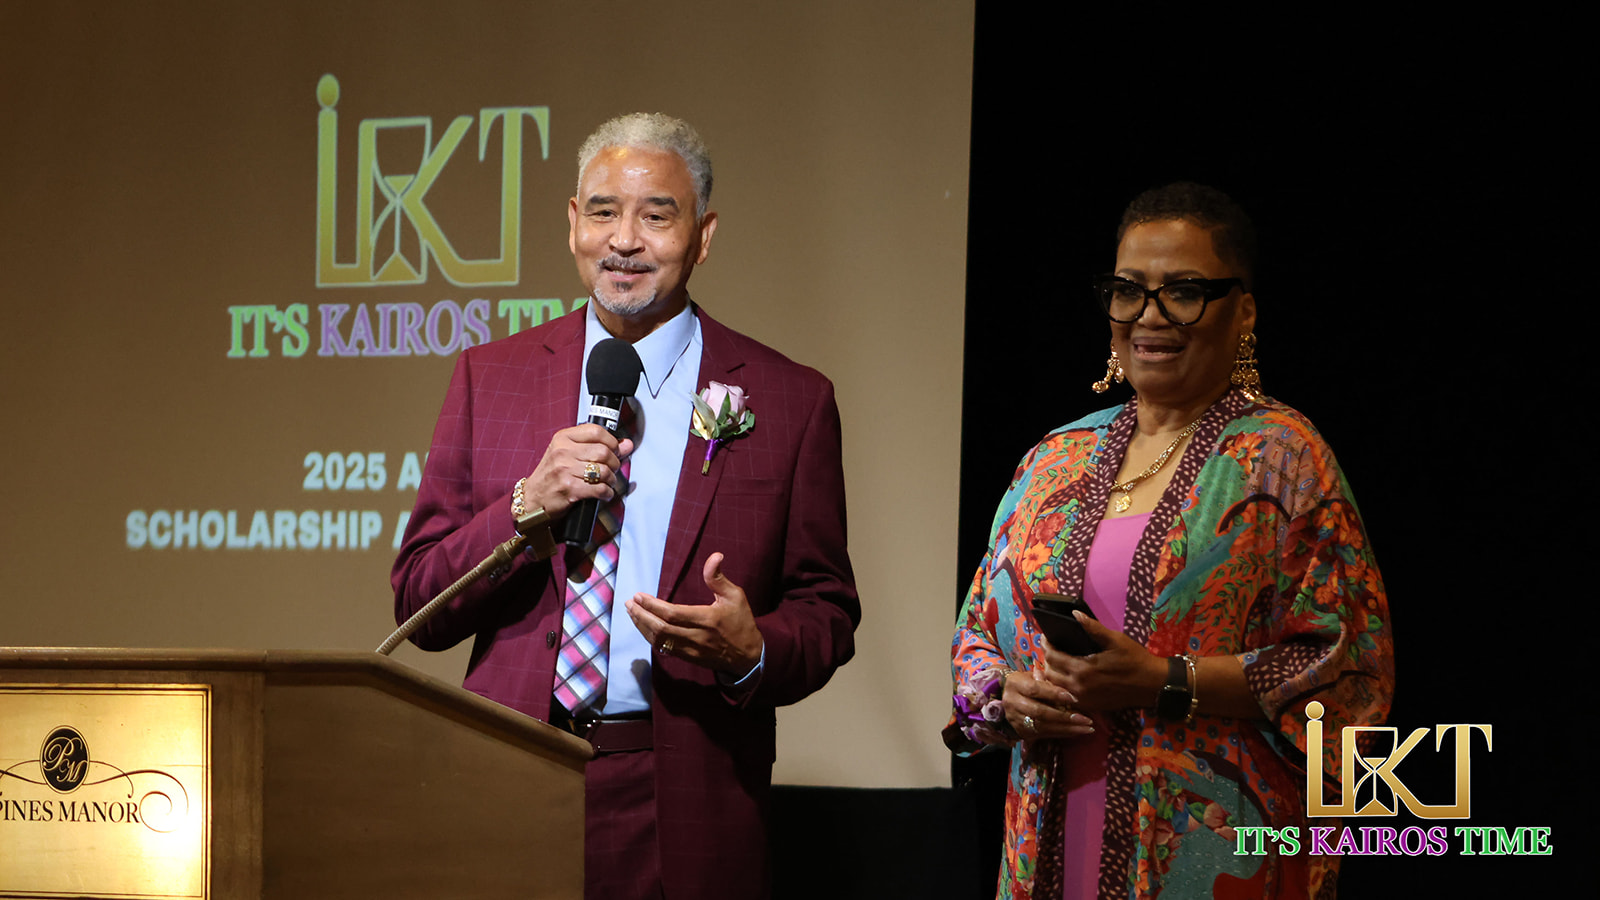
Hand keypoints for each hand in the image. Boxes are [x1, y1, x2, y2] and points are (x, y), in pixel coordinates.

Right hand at [521, 424, 633, 519]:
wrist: (533, 499)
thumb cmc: (552, 475)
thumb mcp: (569, 454)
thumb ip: (597, 446)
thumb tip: (628, 444)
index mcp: (563, 438)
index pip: (596, 431)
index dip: (612, 441)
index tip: (614, 450)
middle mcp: (562, 451)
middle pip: (603, 451)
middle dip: (614, 463)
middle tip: (612, 469)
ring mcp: (565, 470)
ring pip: (603, 471)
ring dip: (611, 479)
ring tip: (608, 482)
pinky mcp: (569, 488)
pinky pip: (599, 489)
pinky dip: (607, 493)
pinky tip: (604, 493)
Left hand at [625, 552, 763, 674]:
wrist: (748, 656)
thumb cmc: (741, 622)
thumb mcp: (735, 596)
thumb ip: (719, 578)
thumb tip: (715, 556)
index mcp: (707, 619)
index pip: (673, 614)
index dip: (652, 606)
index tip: (639, 596)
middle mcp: (697, 637)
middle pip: (661, 629)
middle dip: (641, 616)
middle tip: (629, 603)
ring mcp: (691, 650)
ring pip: (659, 641)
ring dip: (642, 626)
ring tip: (632, 613)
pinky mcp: (688, 658)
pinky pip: (664, 649)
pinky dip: (651, 637)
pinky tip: (644, 626)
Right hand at [1003, 669, 1094, 740]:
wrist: (1006, 695)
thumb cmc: (1027, 682)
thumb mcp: (1034, 675)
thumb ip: (1047, 680)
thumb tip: (1066, 690)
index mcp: (1016, 684)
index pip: (1035, 689)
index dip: (1054, 694)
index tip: (1074, 698)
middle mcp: (1012, 702)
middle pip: (1039, 712)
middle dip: (1065, 717)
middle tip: (1086, 720)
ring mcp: (1016, 719)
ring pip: (1043, 726)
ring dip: (1067, 729)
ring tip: (1086, 729)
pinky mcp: (1021, 731)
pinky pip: (1044, 734)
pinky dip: (1062, 733)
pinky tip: (1077, 731)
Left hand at [1039, 613, 1165, 711]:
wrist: (1152, 685)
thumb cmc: (1135, 660)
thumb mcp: (1115, 640)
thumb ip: (1093, 628)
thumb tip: (1075, 614)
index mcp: (1083, 669)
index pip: (1053, 656)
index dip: (1046, 645)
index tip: (1045, 637)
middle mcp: (1079, 687)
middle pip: (1049, 672)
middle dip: (1047, 659)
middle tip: (1050, 648)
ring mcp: (1083, 699)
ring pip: (1055, 686)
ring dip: (1051, 673)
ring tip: (1055, 661)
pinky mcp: (1089, 706)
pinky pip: (1066, 696)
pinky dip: (1061, 686)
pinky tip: (1065, 677)